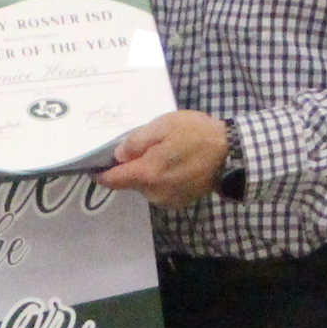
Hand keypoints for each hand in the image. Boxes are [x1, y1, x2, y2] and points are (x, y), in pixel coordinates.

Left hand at [99, 110, 230, 209]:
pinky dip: (161, 178)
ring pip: (146, 186)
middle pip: (130, 182)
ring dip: (148, 172)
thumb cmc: (197, 134)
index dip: (100, 174)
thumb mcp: (164, 126)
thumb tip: (118, 155)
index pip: (112, 180)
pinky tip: (175, 163)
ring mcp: (168, 200)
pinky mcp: (180, 201)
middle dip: (131, 166)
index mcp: (147, 174)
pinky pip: (160, 190)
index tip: (93, 166)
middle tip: (145, 145)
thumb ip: (137, 141)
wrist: (233, 153)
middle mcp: (154, 193)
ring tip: (164, 152)